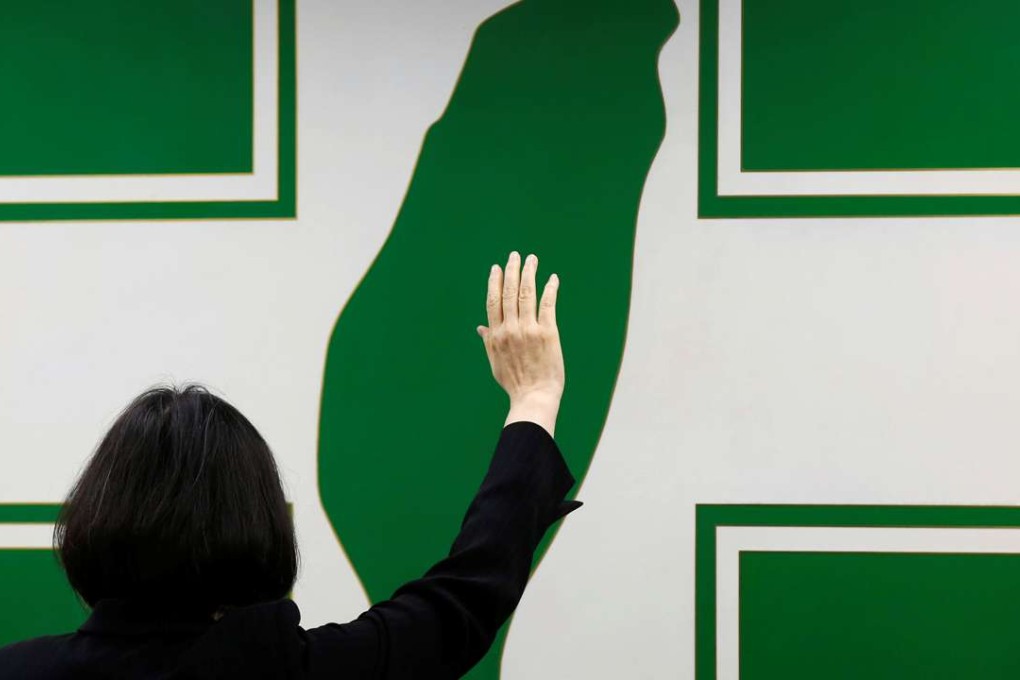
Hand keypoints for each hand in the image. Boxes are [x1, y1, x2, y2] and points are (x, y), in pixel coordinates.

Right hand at [476, 251, 564, 404]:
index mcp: (496, 336)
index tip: (497, 268)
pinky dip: (550, 289)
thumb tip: (480, 327)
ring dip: (529, 273)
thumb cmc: (515, 383)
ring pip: (527, 294)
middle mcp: (510, 329)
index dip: (495, 282)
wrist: (534, 397)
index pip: (493, 302)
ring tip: (532, 259)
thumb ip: (489, 341)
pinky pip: (548, 305)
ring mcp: (529, 330)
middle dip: (512, 271)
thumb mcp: (495, 363)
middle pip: (509, 293)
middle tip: (515, 256)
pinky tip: (552, 279)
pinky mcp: (548, 333)